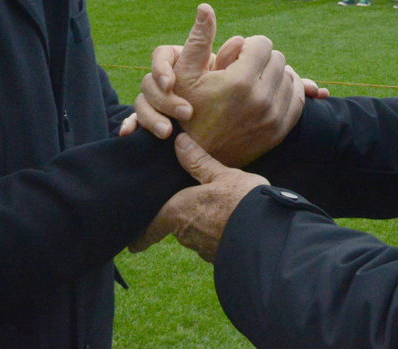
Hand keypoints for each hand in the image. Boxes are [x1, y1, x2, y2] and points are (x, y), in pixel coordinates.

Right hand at [129, 5, 325, 166]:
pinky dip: (287, 92)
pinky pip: (297, 100)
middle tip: (245, 69)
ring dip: (275, 75)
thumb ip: (199, 37)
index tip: (238, 55)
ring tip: (256, 81)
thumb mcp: (185, 72)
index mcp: (240, 81)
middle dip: (262, 60)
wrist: (196, 154)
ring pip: (289, 78)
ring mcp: (273, 117)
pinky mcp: (280, 131)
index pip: (263, 44)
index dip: (249, 46)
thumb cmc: (185, 108)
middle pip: (278, 59)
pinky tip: (270, 91)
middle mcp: (261, 99)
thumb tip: (205, 6)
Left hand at [129, 133, 266, 260]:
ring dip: (200, 223)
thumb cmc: (240, 202)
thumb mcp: (221, 175)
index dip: (141, 236)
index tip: (132, 244)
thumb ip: (198, 161)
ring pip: (195, 233)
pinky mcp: (220, 255)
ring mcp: (204, 247)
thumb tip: (178, 142)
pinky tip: (229, 221)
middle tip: (186, 203)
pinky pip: (212, 240)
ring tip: (212, 209)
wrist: (266, 237)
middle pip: (175, 225)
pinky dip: (217, 231)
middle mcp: (186, 234)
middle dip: (179, 216)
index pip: (151, 228)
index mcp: (178, 211)